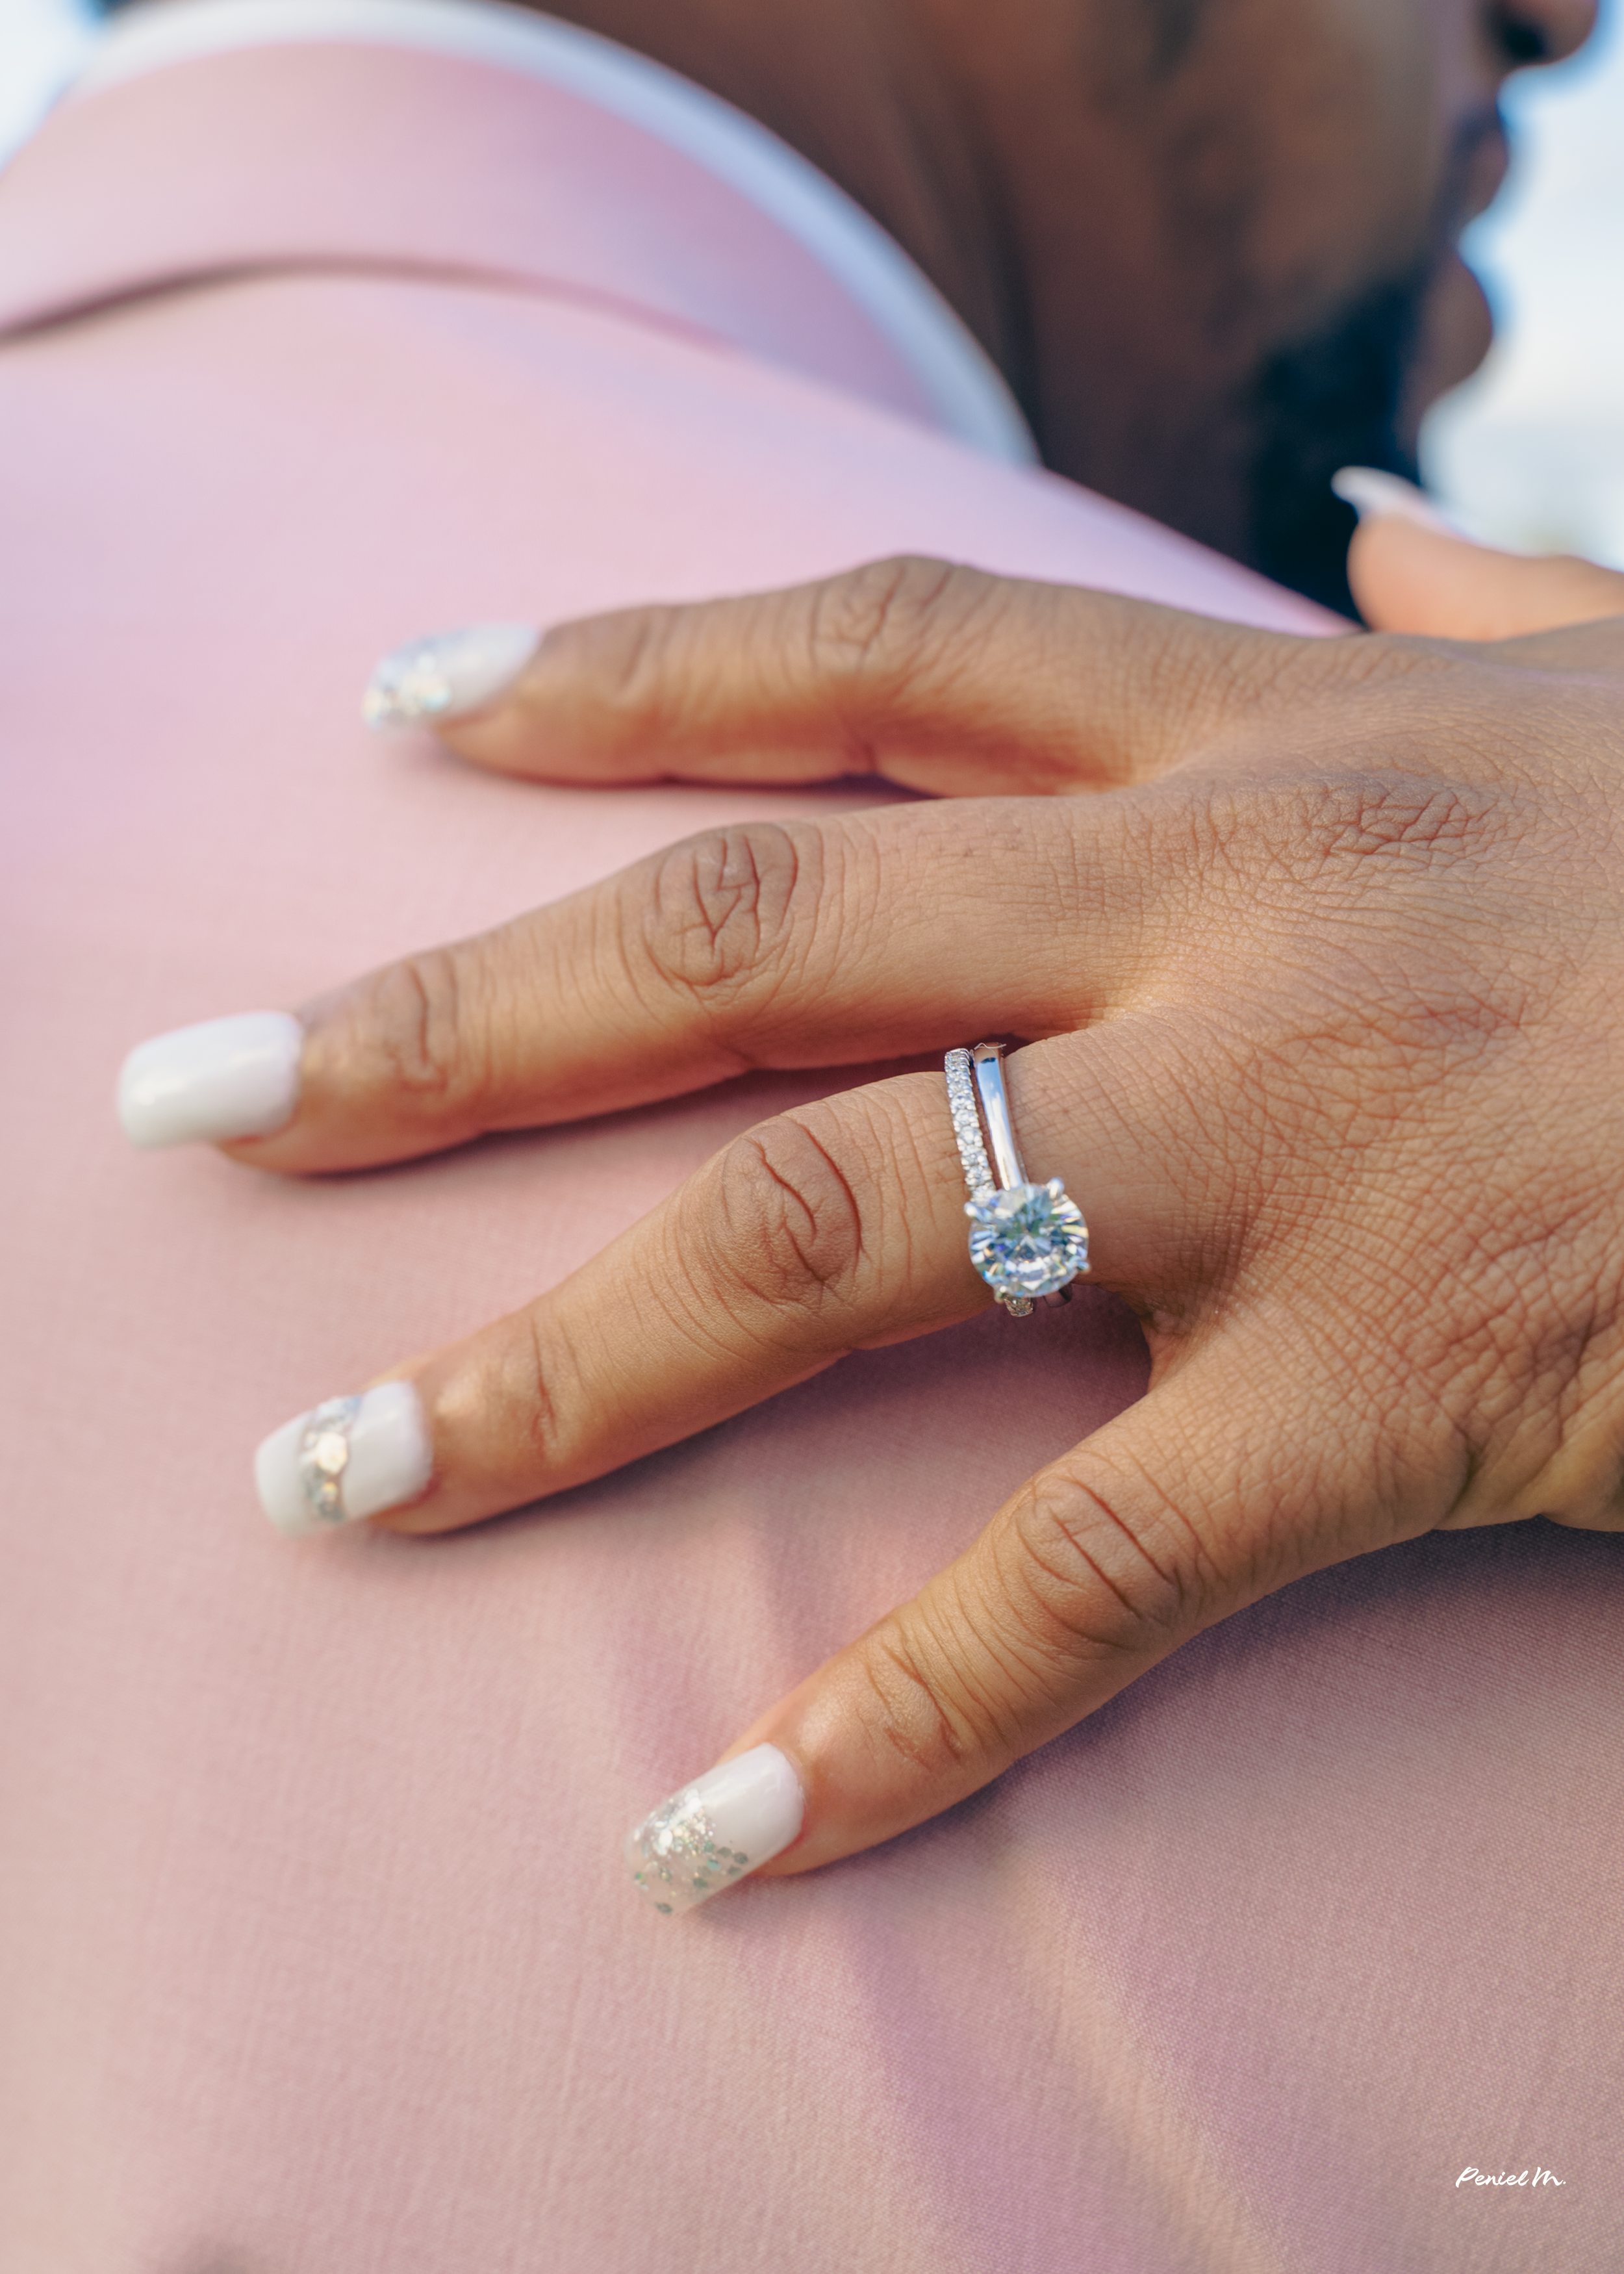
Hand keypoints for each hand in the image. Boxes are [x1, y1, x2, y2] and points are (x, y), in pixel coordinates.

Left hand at [124, 524, 1623, 1898]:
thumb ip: (1488, 605)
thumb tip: (1382, 537)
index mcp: (1267, 743)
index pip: (872, 662)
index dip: (624, 661)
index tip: (414, 704)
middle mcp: (1225, 919)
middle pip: (742, 943)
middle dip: (445, 1021)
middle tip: (210, 1104)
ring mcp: (1294, 1152)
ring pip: (826, 1238)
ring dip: (554, 1371)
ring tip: (341, 1471)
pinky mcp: (1400, 1385)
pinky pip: (1083, 1571)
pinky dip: (898, 1714)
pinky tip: (723, 1833)